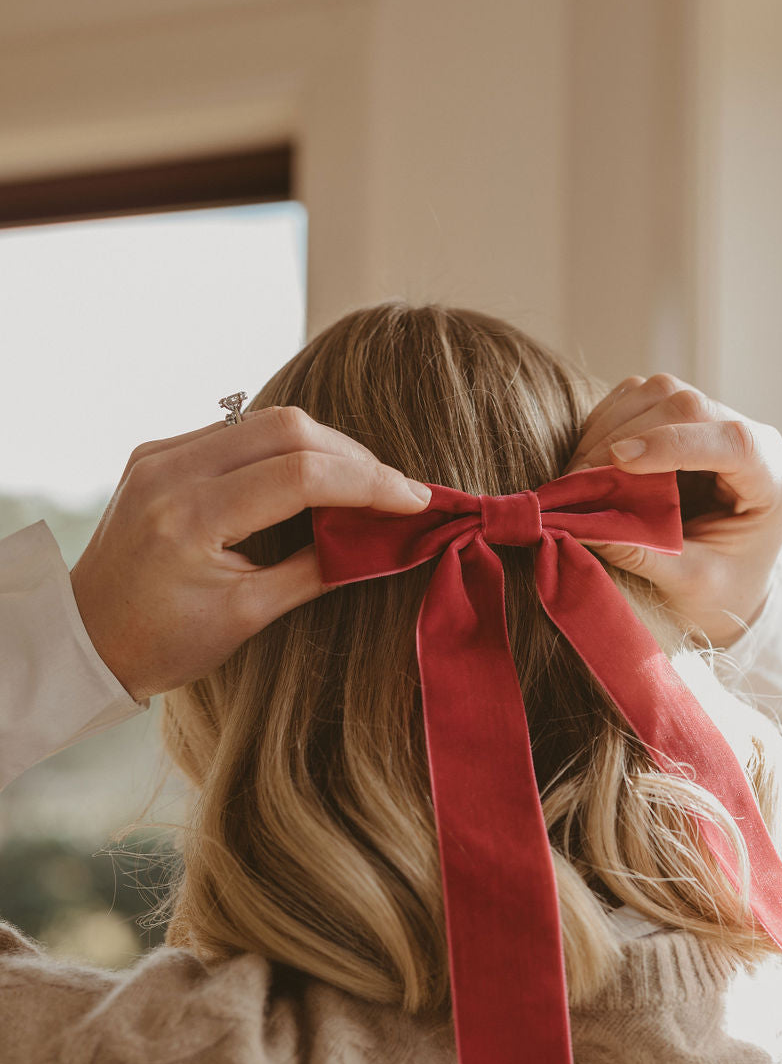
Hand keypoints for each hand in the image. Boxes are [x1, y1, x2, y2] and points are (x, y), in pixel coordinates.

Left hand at [70, 406, 432, 700]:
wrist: (85, 637)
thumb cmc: (163, 643)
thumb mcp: (247, 617)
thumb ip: (316, 570)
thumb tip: (383, 541)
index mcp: (189, 519)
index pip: (300, 475)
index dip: (367, 484)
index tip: (414, 500)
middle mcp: (168, 471)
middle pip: (287, 427)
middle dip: (352, 456)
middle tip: (394, 491)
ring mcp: (158, 454)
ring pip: (265, 420)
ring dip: (323, 446)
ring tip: (362, 485)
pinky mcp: (156, 451)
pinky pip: (237, 431)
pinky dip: (284, 448)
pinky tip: (312, 479)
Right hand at [564, 374, 781, 647]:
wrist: (726, 591)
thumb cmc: (720, 596)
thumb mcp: (689, 585)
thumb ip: (642, 553)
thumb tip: (578, 524)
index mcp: (772, 485)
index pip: (735, 442)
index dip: (674, 443)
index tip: (618, 461)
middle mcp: (753, 443)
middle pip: (689, 407)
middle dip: (626, 437)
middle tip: (578, 482)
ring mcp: (717, 425)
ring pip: (660, 394)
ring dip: (609, 428)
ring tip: (579, 476)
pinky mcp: (684, 423)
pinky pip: (639, 400)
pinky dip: (605, 425)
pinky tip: (589, 462)